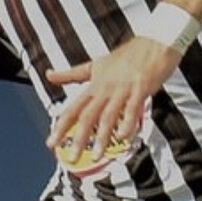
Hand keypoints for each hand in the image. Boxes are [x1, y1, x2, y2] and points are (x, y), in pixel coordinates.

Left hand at [46, 35, 177, 170]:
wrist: (153, 42)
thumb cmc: (125, 57)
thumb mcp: (94, 65)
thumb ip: (71, 74)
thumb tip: (48, 75)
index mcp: (94, 86)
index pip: (73, 109)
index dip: (61, 127)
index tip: (51, 144)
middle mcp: (105, 89)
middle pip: (88, 116)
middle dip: (79, 138)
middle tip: (73, 158)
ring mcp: (122, 89)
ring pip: (109, 116)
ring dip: (102, 137)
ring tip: (97, 156)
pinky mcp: (141, 88)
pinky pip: (132, 109)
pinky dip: (127, 123)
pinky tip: (123, 138)